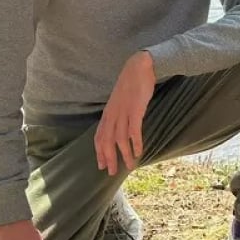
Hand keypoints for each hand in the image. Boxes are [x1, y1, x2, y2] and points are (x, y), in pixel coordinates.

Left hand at [96, 51, 154, 175]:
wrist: (140, 67)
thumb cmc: (132, 83)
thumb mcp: (121, 100)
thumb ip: (119, 113)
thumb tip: (121, 126)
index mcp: (108, 113)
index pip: (99, 136)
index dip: (99, 152)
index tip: (101, 165)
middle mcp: (112, 115)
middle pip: (106, 141)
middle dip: (109, 158)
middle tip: (112, 172)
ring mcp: (123, 113)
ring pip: (120, 139)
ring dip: (124, 154)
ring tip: (130, 166)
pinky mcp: (135, 110)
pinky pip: (134, 130)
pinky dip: (135, 143)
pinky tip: (138, 152)